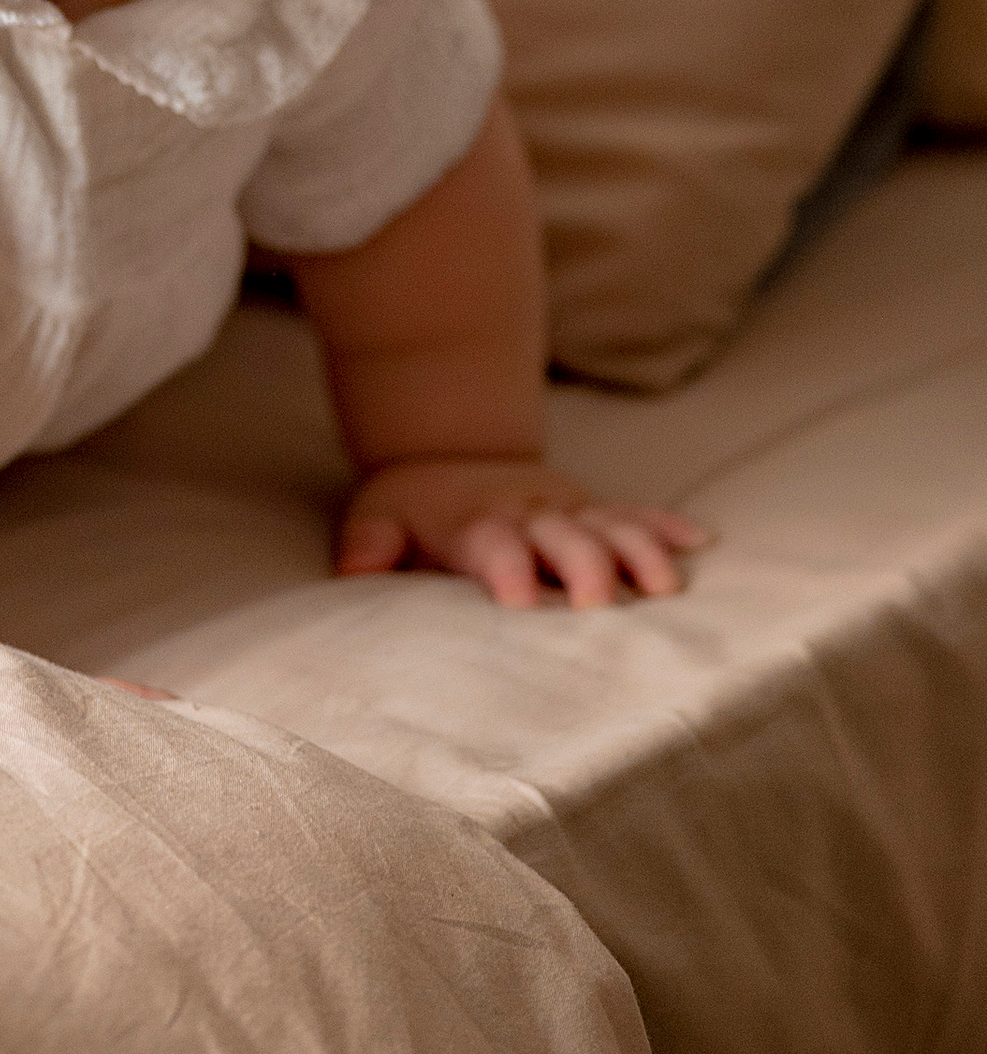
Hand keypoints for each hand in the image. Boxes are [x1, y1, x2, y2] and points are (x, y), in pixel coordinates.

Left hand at [337, 460, 711, 609]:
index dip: (505, 566)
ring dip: (641, 551)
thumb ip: (369, 545)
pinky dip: (667, 526)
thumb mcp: (378, 517)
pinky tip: (702, 542)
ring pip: (612, 525)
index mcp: (477, 525)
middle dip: (585, 566)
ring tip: (668, 587)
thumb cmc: (416, 506)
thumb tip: (352, 573)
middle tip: (602, 604)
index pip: (492, 545)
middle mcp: (530, 516)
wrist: (453, 449)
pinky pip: (637, 513)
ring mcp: (570, 511)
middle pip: (565, 538)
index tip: (518, 599)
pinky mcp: (596, 509)